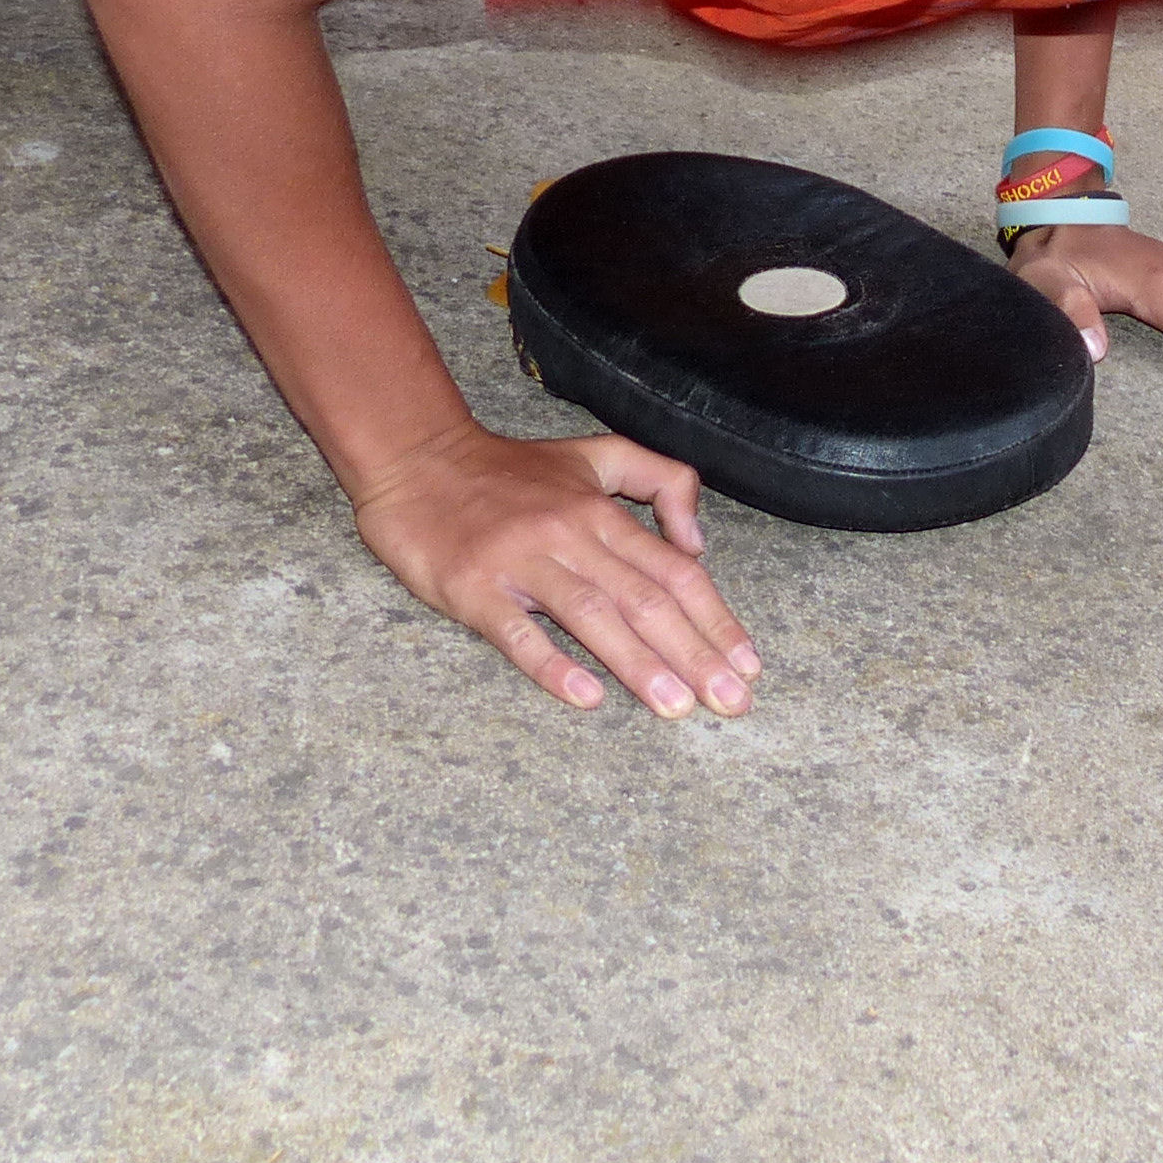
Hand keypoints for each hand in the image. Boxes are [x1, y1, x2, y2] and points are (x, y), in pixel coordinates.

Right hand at [351, 419, 761, 715]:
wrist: (415, 458)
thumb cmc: (508, 470)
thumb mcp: (592, 455)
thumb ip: (657, 480)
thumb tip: (698, 542)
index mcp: (600, 510)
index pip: (674, 571)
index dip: (715, 618)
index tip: (747, 664)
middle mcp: (569, 534)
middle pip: (644, 598)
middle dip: (694, 654)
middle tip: (731, 703)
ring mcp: (520, 561)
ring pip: (591, 615)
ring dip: (638, 664)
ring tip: (676, 707)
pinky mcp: (473, 586)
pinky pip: (517, 632)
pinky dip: (552, 665)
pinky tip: (585, 698)